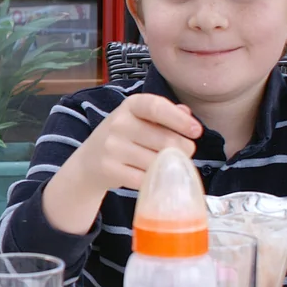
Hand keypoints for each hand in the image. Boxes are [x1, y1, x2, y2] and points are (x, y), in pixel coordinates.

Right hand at [67, 93, 202, 194]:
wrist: (89, 161)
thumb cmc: (125, 137)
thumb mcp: (141, 119)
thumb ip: (166, 113)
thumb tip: (186, 113)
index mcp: (131, 105)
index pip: (157, 107)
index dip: (180, 120)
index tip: (197, 132)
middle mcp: (119, 123)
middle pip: (166, 141)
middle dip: (183, 150)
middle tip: (183, 154)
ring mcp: (112, 147)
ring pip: (158, 162)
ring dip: (168, 167)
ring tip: (163, 165)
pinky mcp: (110, 169)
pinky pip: (145, 179)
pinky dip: (153, 181)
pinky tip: (151, 176)